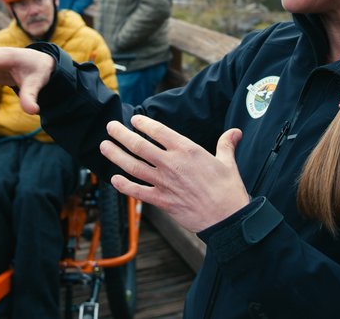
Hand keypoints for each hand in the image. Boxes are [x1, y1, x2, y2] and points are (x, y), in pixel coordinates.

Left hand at [100, 115, 248, 231]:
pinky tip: (114, 179)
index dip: (144, 124)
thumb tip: (235, 132)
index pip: (159, 131)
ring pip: (133, 166)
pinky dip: (124, 186)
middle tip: (110, 127)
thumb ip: (226, 144)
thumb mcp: (228, 162)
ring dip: (116, 155)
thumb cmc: (228, 189)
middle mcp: (171, 164)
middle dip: (121, 134)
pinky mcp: (161, 201)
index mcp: (187, 150)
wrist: (227, 218)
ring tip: (104, 146)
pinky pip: (137, 191)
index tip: (134, 120)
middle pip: (139, 146)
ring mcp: (164, 183)